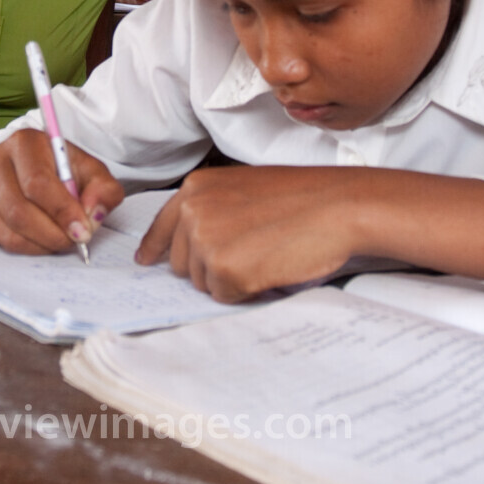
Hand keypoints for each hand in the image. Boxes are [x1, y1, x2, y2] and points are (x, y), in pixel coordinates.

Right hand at [0, 129, 122, 254]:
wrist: (39, 165)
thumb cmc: (65, 169)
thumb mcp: (92, 171)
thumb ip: (104, 190)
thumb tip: (93, 215)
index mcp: (24, 142)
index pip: (37, 183)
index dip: (61, 212)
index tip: (83, 231)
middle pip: (18, 210)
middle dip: (51, 234)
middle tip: (73, 241)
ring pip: (7, 230)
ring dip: (39, 245)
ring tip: (60, 240)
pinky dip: (25, 247)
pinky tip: (42, 239)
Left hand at [135, 167, 364, 302]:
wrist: (338, 206)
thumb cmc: (303, 197)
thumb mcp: (245, 189)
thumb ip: (213, 210)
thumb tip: (194, 244)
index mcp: (196, 188)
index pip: (162, 225)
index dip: (155, 247)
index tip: (146, 260)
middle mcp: (192, 211)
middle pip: (181, 262)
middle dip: (209, 267)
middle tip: (250, 253)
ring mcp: (205, 240)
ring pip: (202, 281)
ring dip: (230, 278)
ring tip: (264, 254)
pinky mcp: (223, 269)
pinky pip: (224, 296)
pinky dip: (246, 291)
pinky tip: (269, 267)